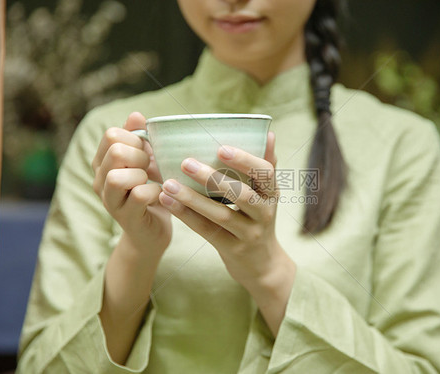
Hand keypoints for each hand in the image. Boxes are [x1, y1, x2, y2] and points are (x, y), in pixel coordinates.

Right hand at [92, 112, 171, 256]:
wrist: (152, 232)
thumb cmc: (151, 192)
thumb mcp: (145, 163)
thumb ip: (139, 139)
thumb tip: (136, 115)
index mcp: (102, 163)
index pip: (112, 134)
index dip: (136, 138)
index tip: (147, 152)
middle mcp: (100, 181)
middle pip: (114, 151)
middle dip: (140, 155)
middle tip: (150, 167)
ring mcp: (110, 201)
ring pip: (118, 177)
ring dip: (142, 175)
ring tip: (152, 181)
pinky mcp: (126, 218)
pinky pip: (139, 196)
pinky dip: (156, 192)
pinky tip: (161, 195)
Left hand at [158, 132, 294, 334]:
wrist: (263, 265)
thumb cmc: (258, 220)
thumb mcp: (267, 195)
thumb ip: (265, 166)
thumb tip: (269, 133)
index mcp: (272, 193)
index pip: (265, 173)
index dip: (245, 160)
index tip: (221, 148)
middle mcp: (265, 213)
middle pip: (242, 194)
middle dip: (214, 177)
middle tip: (186, 162)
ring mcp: (250, 234)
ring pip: (221, 214)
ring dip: (193, 198)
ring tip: (168, 183)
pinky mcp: (233, 250)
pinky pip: (207, 231)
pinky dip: (186, 216)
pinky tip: (167, 201)